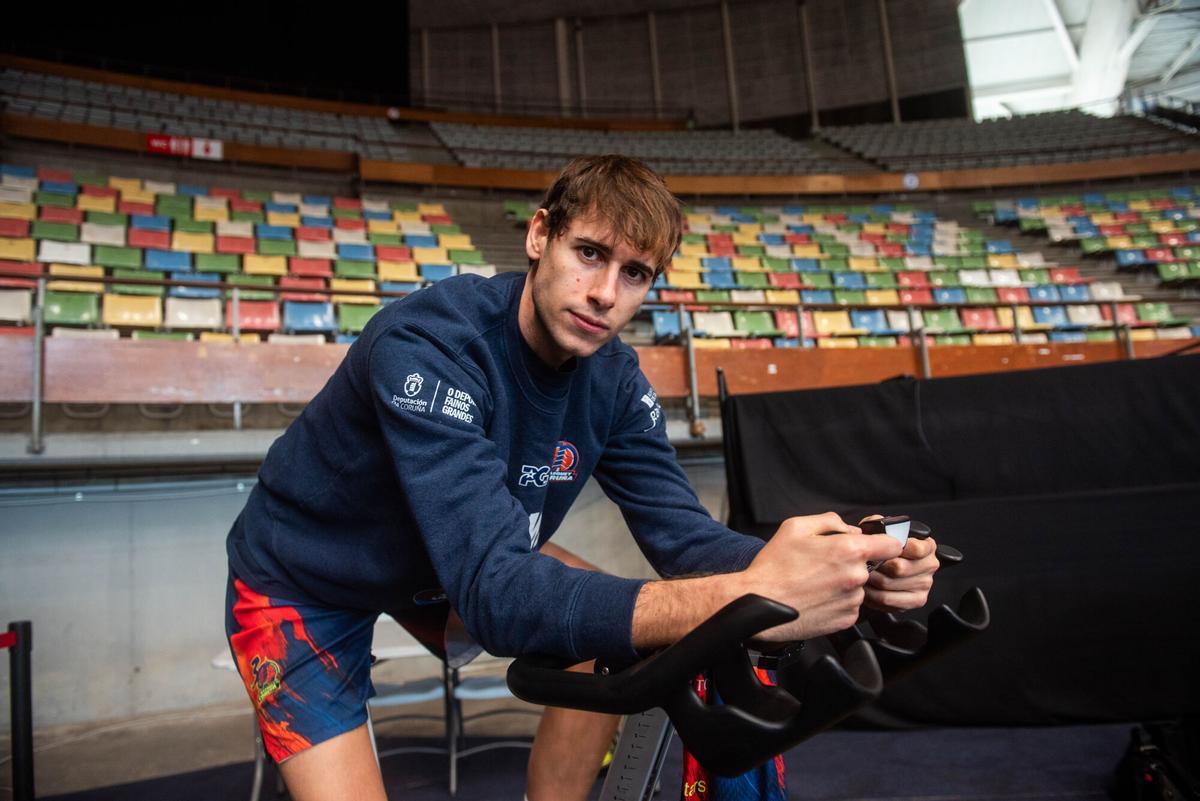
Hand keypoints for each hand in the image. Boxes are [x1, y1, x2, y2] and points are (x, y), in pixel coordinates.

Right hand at [739, 512, 903, 641]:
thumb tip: (850, 529)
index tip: (875, 544)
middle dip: (851, 563)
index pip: (891, 544)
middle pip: (870, 566)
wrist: (758, 602)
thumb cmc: (774, 566)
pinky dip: (837, 601)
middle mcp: (856, 577)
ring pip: (858, 587)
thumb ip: (830, 521)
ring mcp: (852, 601)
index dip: (883, 542)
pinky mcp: (845, 620)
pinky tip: (816, 596)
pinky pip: (849, 606)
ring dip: (844, 584)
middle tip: (823, 564)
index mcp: (849, 550)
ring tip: (815, 583)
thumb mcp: (796, 526)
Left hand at [860, 515, 938, 612]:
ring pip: (889, 584)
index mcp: (927, 546)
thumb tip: (873, 525)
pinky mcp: (916, 600)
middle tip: (861, 562)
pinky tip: (866, 588)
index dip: (892, 549)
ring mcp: (924, 584)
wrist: (890, 570)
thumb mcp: (884, 531)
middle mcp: (929, 565)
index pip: (914, 548)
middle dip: (875, 565)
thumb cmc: (887, 549)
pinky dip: (872, 595)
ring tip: (860, 574)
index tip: (878, 548)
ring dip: (870, 579)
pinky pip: (888, 599)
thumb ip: (879, 524)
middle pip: (898, 568)